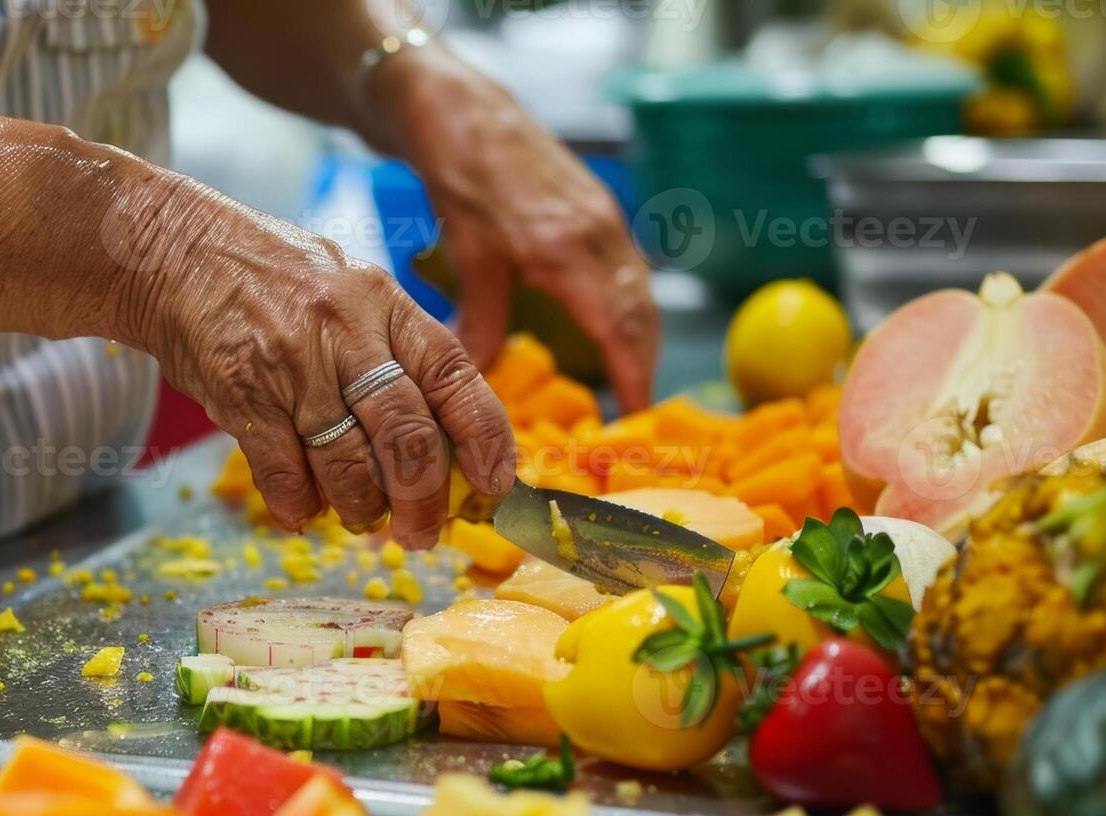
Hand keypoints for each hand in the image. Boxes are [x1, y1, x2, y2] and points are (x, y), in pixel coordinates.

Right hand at [118, 173, 516, 548]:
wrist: (173, 251)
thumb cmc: (271, 276)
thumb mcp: (349, 288)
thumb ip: (394, 348)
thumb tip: (444, 436)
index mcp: (384, 302)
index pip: (455, 375)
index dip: (485, 436)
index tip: (497, 482)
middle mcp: (345, 332)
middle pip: (407, 436)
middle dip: (424, 501)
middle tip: (423, 532)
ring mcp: (292, 366)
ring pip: (349, 466)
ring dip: (362, 509)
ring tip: (361, 518)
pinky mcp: (241, 396)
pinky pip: (285, 475)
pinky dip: (301, 506)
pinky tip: (303, 509)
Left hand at [373, 49, 661, 411]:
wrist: (461, 109)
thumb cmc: (460, 173)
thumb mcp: (467, 253)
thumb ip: (481, 319)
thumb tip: (481, 380)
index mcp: (568, 248)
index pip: (619, 327)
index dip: (633, 376)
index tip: (636, 417)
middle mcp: (598, 232)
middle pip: (641, 314)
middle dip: (645, 366)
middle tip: (637, 416)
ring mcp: (603, 217)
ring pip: (638, 292)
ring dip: (640, 340)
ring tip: (630, 383)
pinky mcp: (597, 208)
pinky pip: (627, 270)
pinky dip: (628, 308)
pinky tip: (614, 330)